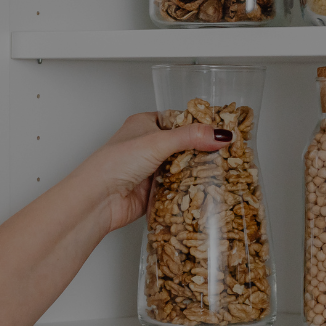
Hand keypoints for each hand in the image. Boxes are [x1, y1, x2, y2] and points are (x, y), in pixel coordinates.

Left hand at [0, 111, 231, 325]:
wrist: (93, 204)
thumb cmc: (108, 168)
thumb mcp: (155, 144)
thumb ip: (190, 138)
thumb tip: (218, 135)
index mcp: (146, 124)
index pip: (184, 121)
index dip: (204, 127)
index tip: (228, 133)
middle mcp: (148, 146)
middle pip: (187, 147)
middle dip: (206, 153)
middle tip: (231, 156)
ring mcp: (152, 171)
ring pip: (186, 170)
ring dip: (200, 174)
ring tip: (225, 175)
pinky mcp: (154, 195)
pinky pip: (180, 192)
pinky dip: (192, 194)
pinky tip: (206, 194)